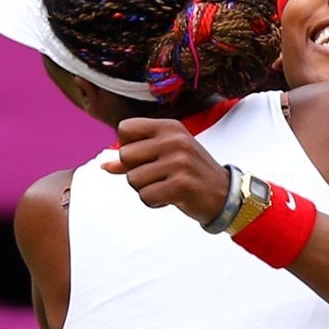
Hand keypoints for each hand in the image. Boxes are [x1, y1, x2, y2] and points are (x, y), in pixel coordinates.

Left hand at [105, 116, 230, 225]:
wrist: (223, 194)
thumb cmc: (189, 172)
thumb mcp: (165, 155)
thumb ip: (135, 158)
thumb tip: (105, 166)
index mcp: (169, 126)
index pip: (124, 128)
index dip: (128, 147)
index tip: (146, 157)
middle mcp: (174, 140)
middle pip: (125, 155)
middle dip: (135, 171)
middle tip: (158, 176)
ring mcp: (179, 161)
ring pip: (132, 179)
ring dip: (145, 189)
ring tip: (166, 186)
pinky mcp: (180, 184)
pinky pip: (145, 196)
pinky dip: (153, 202)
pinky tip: (170, 197)